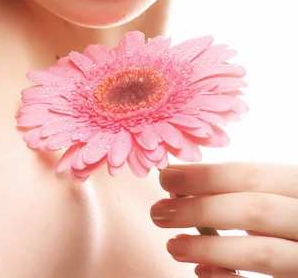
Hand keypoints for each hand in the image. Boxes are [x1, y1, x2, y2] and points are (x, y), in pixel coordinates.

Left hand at [150, 162, 297, 277]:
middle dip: (202, 209)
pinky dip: (229, 277)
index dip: (207, 175)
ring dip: (209, 248)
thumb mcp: (273, 195)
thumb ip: (240, 190)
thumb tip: (180, 181)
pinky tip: (202, 270)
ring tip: (173, 245)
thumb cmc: (285, 217)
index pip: (252, 175)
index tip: (167, 177)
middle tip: (158, 211)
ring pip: (262, 252)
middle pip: (256, 210)